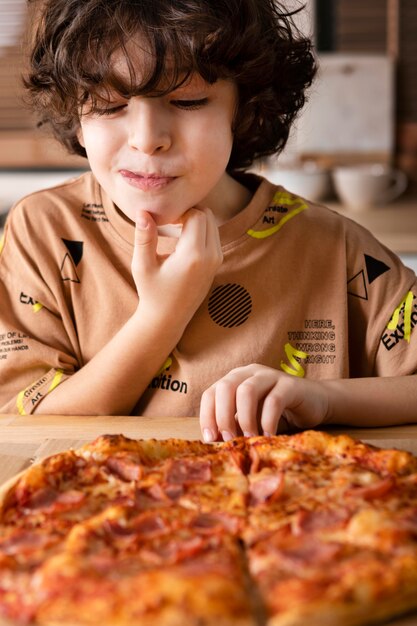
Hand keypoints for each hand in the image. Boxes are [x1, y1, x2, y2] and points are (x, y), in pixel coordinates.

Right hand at [132, 208, 222, 325]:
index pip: (196, 215)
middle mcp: (211, 257)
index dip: (180, 211)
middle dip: (189, 212)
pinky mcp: (216, 263)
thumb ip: (144, 237)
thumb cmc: (152, 292)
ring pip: (212, 224)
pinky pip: (213, 235)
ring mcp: (217, 260)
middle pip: (208, 216)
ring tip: (173, 229)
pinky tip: (180, 239)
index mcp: (193, 256)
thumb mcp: (142, 266)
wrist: (168, 318)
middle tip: (169, 221)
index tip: (164, 219)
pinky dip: (199, 231)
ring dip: (195, 221)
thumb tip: (143, 211)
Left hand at [199, 364, 328, 441]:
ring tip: (249, 439)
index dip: (207, 416)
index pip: (211, 393)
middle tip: (229, 440)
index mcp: (235, 379)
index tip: (210, 439)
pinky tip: (268, 437)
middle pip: (225, 388)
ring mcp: (270, 375)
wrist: (315, 402)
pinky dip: (267, 421)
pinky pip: (273, 400)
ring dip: (244, 418)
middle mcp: (249, 373)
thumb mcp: (251, 419)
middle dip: (223, 416)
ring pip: (247, 391)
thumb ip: (234, 425)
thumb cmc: (278, 413)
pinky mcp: (290, 384)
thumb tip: (215, 443)